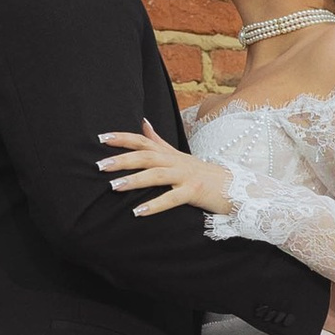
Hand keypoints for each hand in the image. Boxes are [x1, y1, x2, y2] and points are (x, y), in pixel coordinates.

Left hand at [99, 122, 234, 217]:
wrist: (234, 186)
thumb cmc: (202, 173)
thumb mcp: (178, 155)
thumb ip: (158, 141)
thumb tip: (143, 123)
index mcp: (169, 154)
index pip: (142, 141)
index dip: (122, 138)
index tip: (101, 139)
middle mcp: (175, 162)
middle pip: (145, 156)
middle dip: (122, 159)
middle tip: (100, 166)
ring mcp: (185, 176)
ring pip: (156, 175)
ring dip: (134, 180)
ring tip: (113, 187)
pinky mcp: (194, 192)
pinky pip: (172, 198)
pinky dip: (154, 205)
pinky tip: (138, 212)